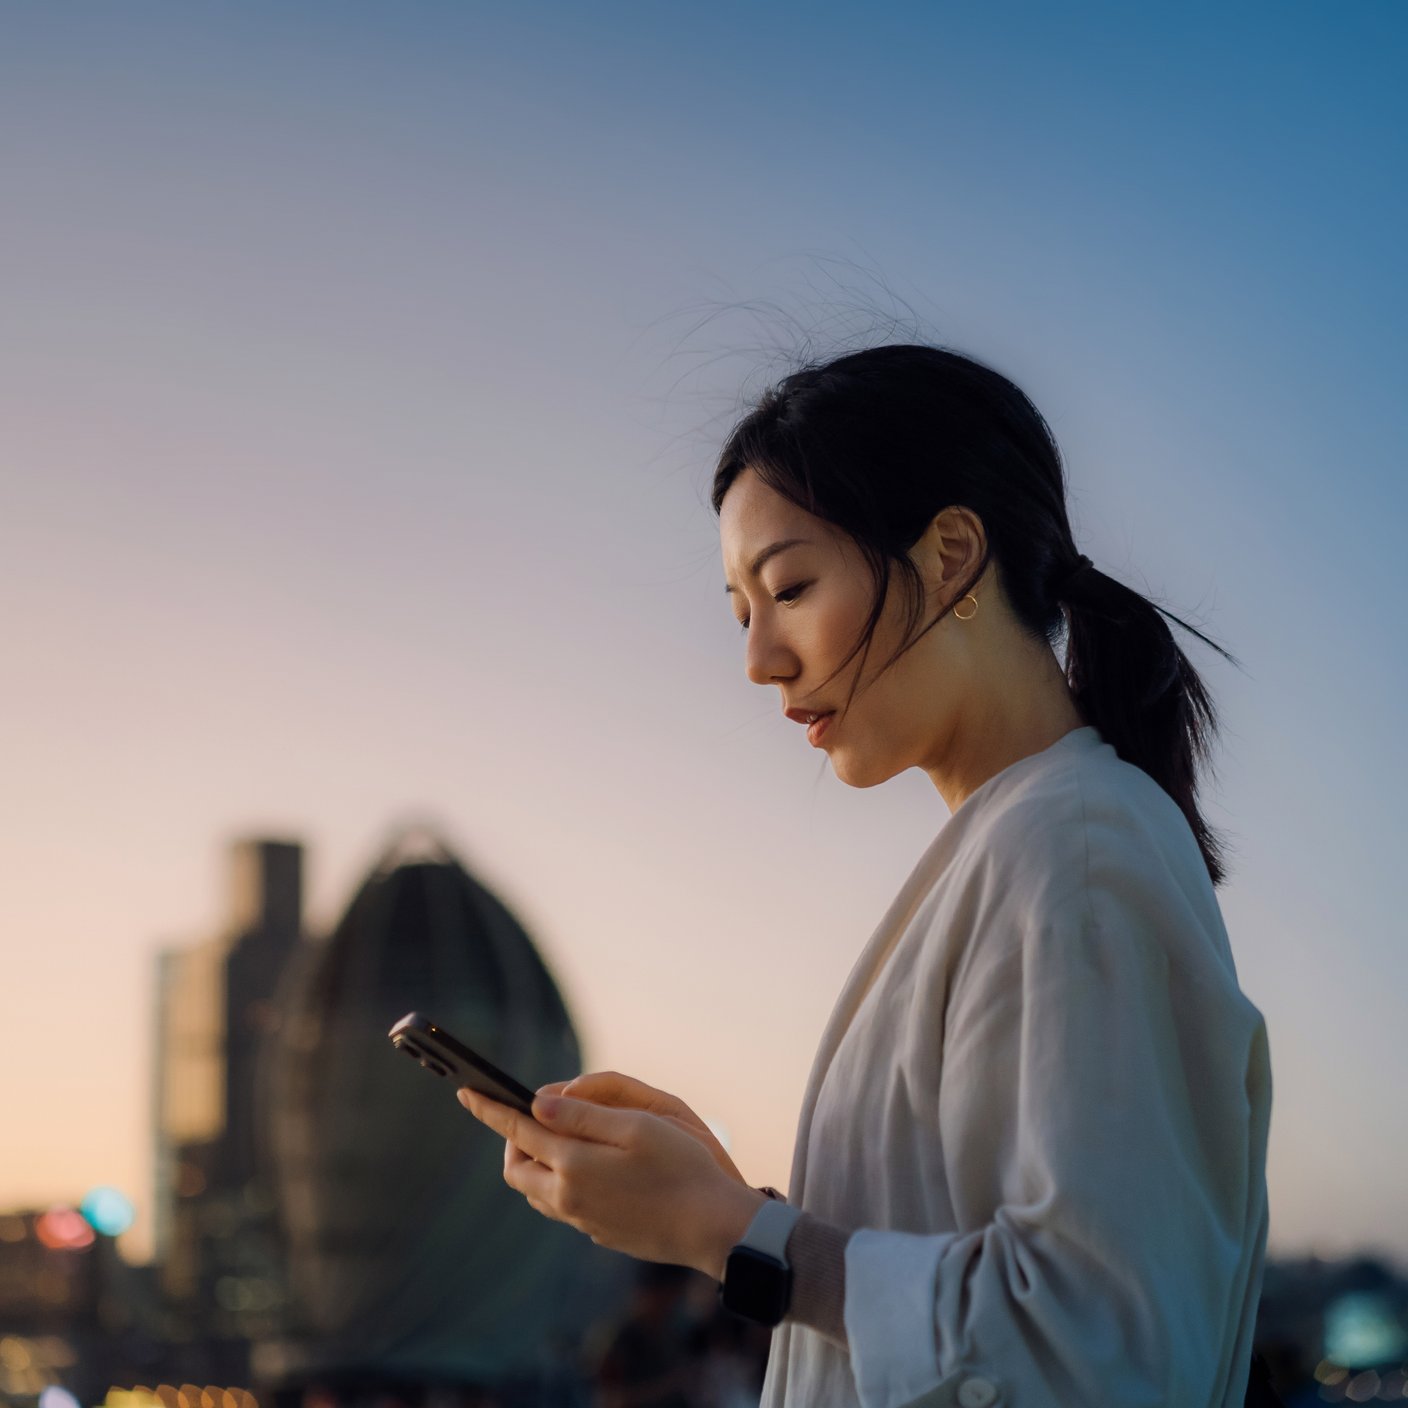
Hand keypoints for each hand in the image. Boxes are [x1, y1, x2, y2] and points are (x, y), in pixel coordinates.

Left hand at [457, 1085, 764, 1279]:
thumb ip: (582, 1114)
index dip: (489, 1109)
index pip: (518, 1130)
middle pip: (517, 1168)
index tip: (466, 1092)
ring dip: (535, 1163)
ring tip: (556, 1138)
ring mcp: (583, 1220)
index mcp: (573, 1164)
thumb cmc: (681, 1167)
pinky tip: (588, 1168)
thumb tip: (538, 1102)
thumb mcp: (636, 1125)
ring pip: (536, 1191)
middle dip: (513, 1139)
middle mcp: (568, 1197)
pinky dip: (559, 1181)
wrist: (713, 1228)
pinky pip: (562, 1205)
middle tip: (530, 1114)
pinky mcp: (599, 1234)